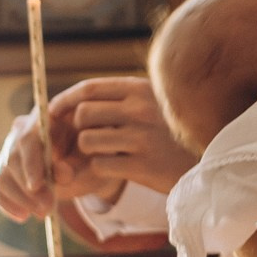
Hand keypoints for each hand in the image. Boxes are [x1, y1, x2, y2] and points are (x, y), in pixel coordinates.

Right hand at [0, 108, 116, 223]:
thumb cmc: (89, 157)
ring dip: (20, 199)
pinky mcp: (3, 171)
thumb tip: (61, 174)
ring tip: (42, 214)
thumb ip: (76, 164)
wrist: (85, 162)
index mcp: (44, 120)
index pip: (29, 140)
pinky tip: (23, 216)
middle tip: (47, 209)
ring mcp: (9, 151)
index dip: (31, 163)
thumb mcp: (89, 159)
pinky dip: (7, 204)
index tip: (37, 186)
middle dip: (28, 188)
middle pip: (12, 159)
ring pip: (2, 176)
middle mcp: (21, 131)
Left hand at [54, 76, 195, 194]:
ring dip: (89, 151)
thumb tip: (73, 102)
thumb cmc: (168, 135)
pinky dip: (102, 168)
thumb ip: (120, 99)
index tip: (53, 112)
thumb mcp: (151, 106)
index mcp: (141, 89)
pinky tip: (117, 168)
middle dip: (77, 129)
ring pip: (87, 140)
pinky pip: (100, 165)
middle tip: (85, 139)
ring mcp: (142, 137)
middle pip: (83, 114)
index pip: (90, 88)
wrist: (203, 166)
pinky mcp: (142, 165)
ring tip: (105, 153)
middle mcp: (141, 109)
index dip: (66, 100)